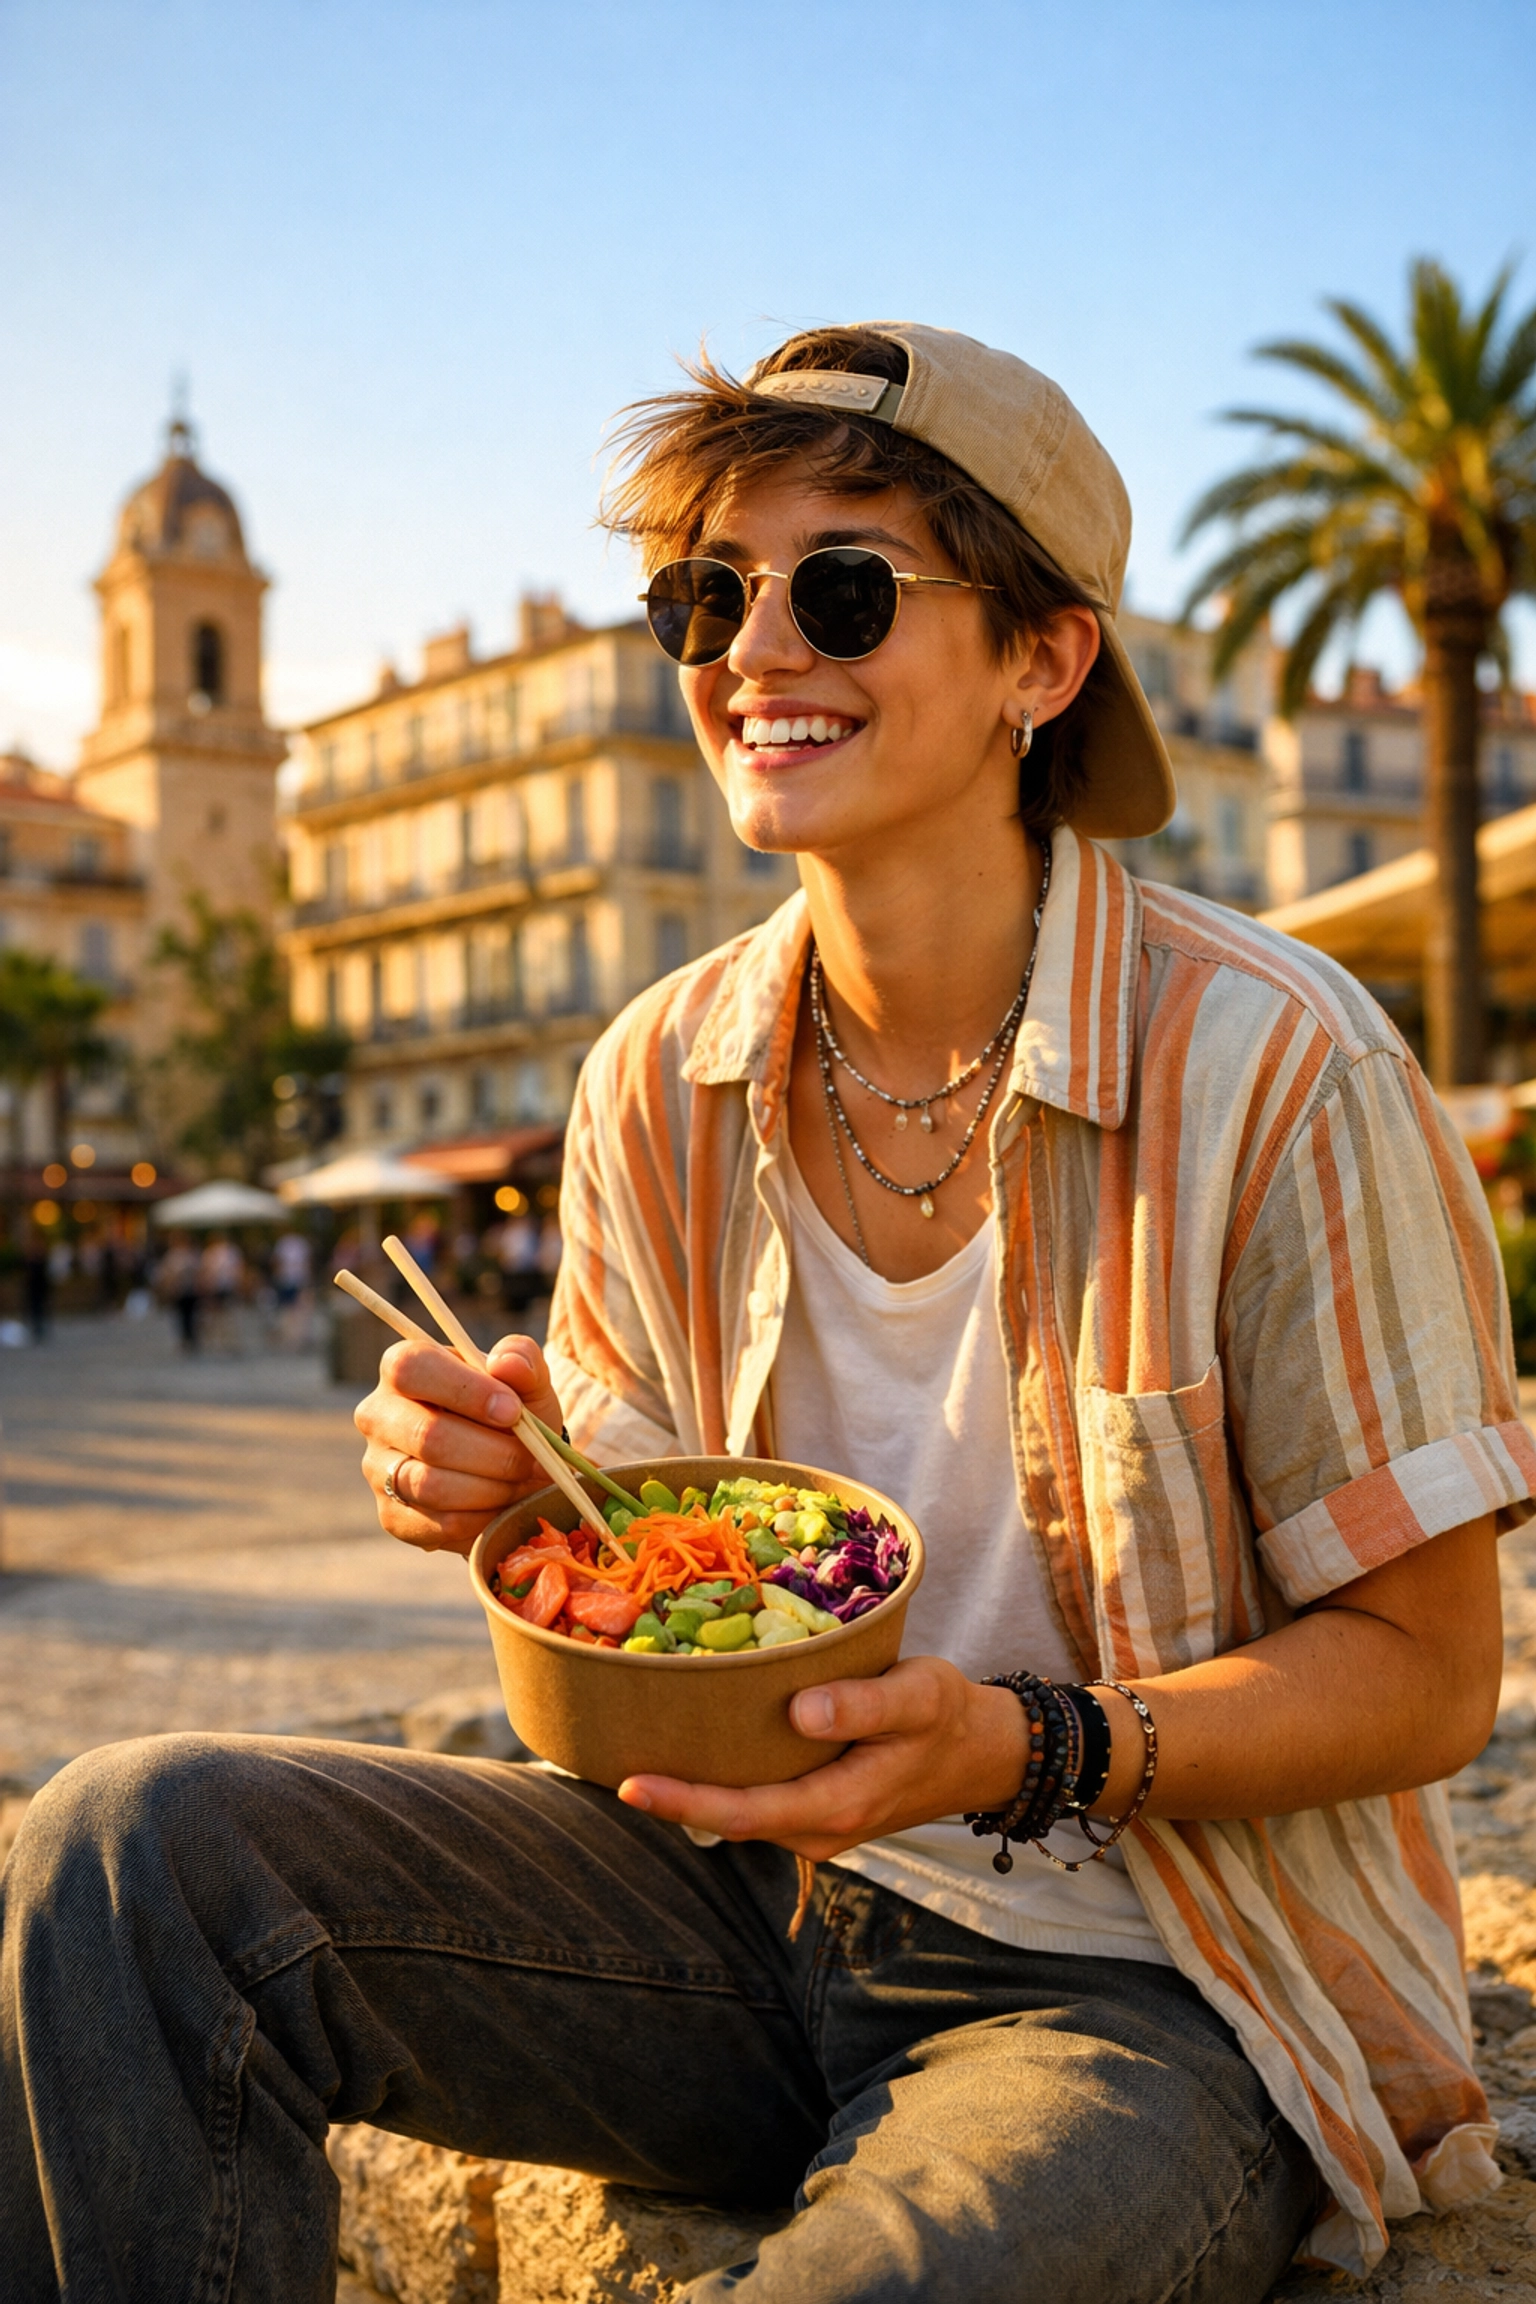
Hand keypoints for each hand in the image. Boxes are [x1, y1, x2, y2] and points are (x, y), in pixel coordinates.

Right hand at [355, 1333, 564, 1555]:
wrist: (509, 1467)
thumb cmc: (511, 1413)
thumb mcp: (525, 1380)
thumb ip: (522, 1359)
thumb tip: (506, 1363)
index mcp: (402, 1367)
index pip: (412, 1368)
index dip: (467, 1391)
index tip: (513, 1411)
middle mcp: (378, 1416)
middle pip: (427, 1435)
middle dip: (494, 1452)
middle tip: (532, 1459)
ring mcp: (378, 1468)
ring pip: (431, 1485)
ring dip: (492, 1488)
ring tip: (521, 1482)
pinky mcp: (392, 1515)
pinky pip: (437, 1524)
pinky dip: (481, 1519)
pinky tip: (502, 1505)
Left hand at [616, 1657, 1027, 1858]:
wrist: (982, 1752)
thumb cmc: (947, 1715)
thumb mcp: (917, 1697)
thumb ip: (863, 1704)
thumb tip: (799, 1712)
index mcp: (837, 1806)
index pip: (743, 1813)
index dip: (683, 1801)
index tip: (628, 1784)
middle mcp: (816, 1830)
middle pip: (726, 1821)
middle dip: (667, 1798)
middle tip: (600, 1759)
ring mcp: (814, 1827)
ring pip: (737, 1816)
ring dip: (688, 1793)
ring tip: (630, 1750)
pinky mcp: (813, 1811)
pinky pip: (754, 1802)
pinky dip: (718, 1782)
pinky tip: (688, 1748)